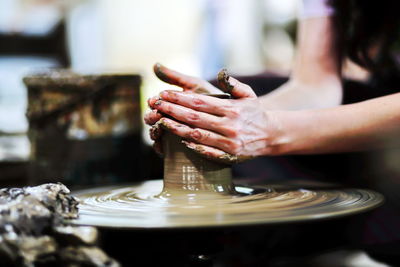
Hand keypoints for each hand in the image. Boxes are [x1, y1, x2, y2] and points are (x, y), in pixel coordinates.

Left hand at [148, 70, 282, 162]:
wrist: (273, 134)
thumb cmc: (256, 113)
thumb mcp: (248, 94)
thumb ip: (233, 84)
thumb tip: (221, 73)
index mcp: (231, 108)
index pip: (199, 102)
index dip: (179, 98)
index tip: (164, 94)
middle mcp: (229, 124)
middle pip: (194, 117)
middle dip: (172, 110)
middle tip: (156, 105)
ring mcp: (229, 141)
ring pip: (197, 134)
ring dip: (177, 128)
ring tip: (161, 122)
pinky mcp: (230, 154)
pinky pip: (209, 152)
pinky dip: (194, 147)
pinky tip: (179, 140)